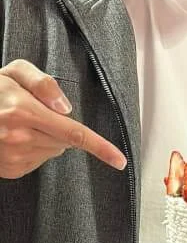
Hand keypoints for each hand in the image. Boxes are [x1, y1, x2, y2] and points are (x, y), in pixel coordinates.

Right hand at [0, 59, 126, 177]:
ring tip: (21, 124)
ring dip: (48, 138)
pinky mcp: (10, 170)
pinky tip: (16, 137)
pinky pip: (39, 160)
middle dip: (61, 127)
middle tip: (36, 113)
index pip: (74, 133)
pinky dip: (36, 149)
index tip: (120, 160)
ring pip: (54, 151)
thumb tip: (66, 108)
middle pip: (66, 141)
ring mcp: (12, 157)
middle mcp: (17, 138)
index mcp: (23, 112)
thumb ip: (43, 83)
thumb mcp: (15, 72)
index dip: (100, 147)